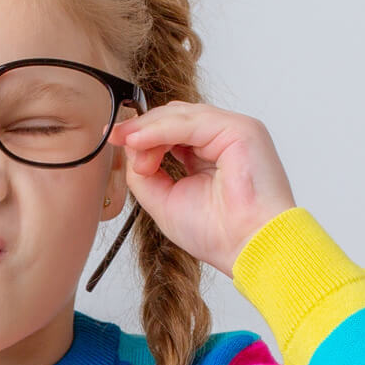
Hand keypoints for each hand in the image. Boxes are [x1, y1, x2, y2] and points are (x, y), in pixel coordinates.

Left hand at [107, 102, 299, 278]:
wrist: (250, 248)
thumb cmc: (220, 234)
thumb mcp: (165, 200)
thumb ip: (145, 173)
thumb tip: (129, 149)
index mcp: (210, 154)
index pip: (171, 131)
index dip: (141, 134)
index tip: (113, 139)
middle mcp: (223, 139)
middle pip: (174, 117)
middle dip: (141, 129)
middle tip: (116, 140)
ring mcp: (234, 131)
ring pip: (181, 115)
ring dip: (148, 129)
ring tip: (127, 144)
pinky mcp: (241, 130)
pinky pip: (191, 121)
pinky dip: (160, 129)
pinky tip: (139, 140)